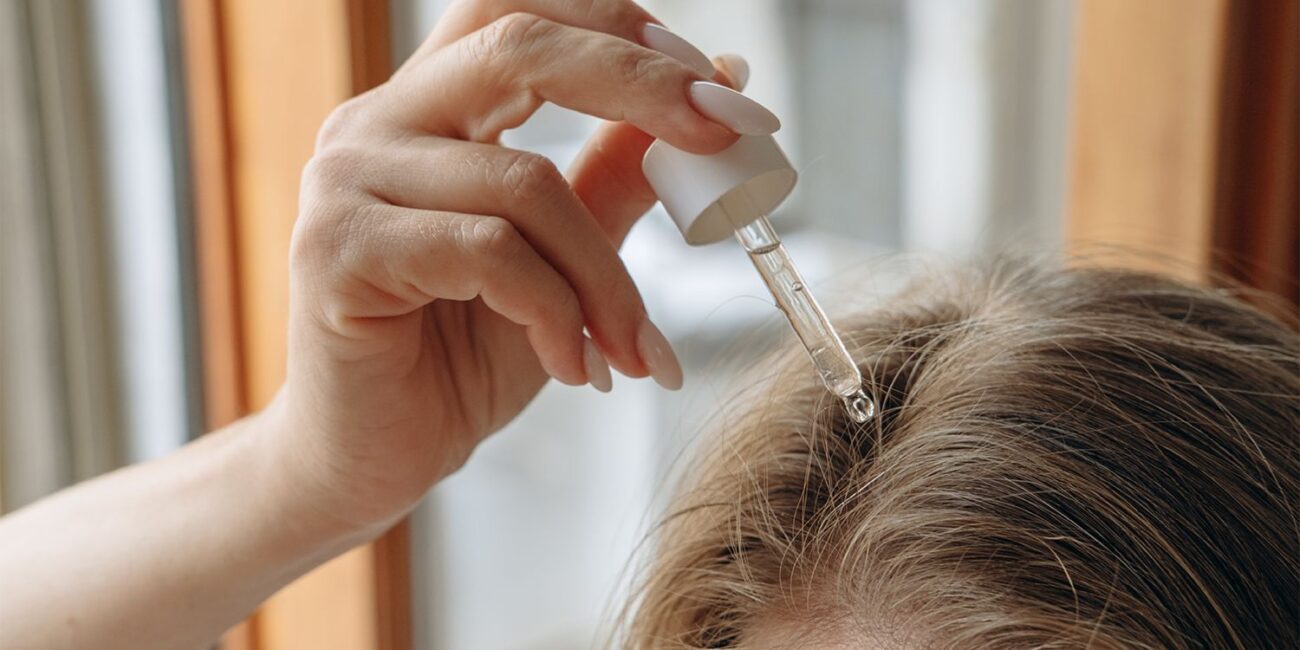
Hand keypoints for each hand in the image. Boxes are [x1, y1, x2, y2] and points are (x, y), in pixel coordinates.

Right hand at [266, 0, 771, 532]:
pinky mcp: (339, 251)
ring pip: (524, 183)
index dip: (623, 28)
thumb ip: (616, 174)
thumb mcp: (562, 258)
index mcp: (427, 108)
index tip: (720, 85)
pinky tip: (573, 366)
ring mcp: (348, 181)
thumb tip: (717, 79)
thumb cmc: (460, 355)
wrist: (371, 458)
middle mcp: (376, 123)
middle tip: (729, 135)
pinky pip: (488, 253)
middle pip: (518, 45)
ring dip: (607, 277)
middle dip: (641, 84)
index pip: (522, 13)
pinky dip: (557, 313)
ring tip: (635, 349)